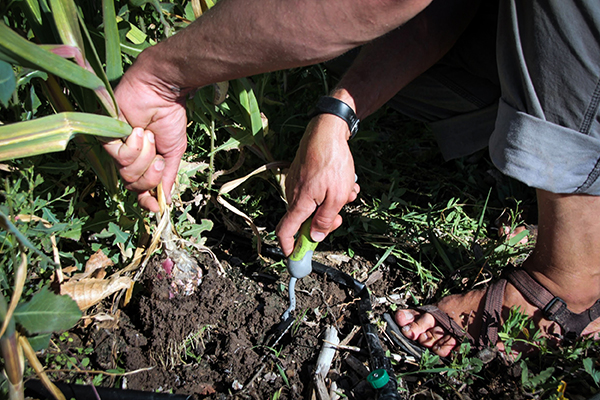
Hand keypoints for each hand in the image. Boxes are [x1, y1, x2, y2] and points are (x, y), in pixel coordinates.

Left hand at [103, 65, 187, 211]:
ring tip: (147, 135)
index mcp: (145, 161)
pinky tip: (137, 130)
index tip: (156, 207)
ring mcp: (116, 147)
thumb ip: (168, 176)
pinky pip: (120, 157)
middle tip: (158, 157)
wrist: (162, 93)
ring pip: (127, 173)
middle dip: (150, 175)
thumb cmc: (169, 117)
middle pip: (134, 185)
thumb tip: (166, 200)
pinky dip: (133, 146)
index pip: (140, 189)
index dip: (146, 200)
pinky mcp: (106, 136)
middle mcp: (129, 157)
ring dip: (143, 156)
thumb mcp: (173, 152)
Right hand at [276, 114, 359, 255]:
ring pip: (313, 204)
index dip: (289, 247)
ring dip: (331, 203)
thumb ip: (326, 220)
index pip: (285, 231)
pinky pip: (314, 191)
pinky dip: (328, 191)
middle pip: (304, 220)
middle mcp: (293, 193)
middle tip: (340, 216)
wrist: (327, 130)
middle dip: (324, 221)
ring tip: (349, 191)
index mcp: (300, 202)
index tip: (295, 256)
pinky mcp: (301, 173)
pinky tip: (344, 182)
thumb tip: (316, 238)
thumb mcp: (337, 196)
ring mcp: (296, 182)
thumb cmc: (333, 162)